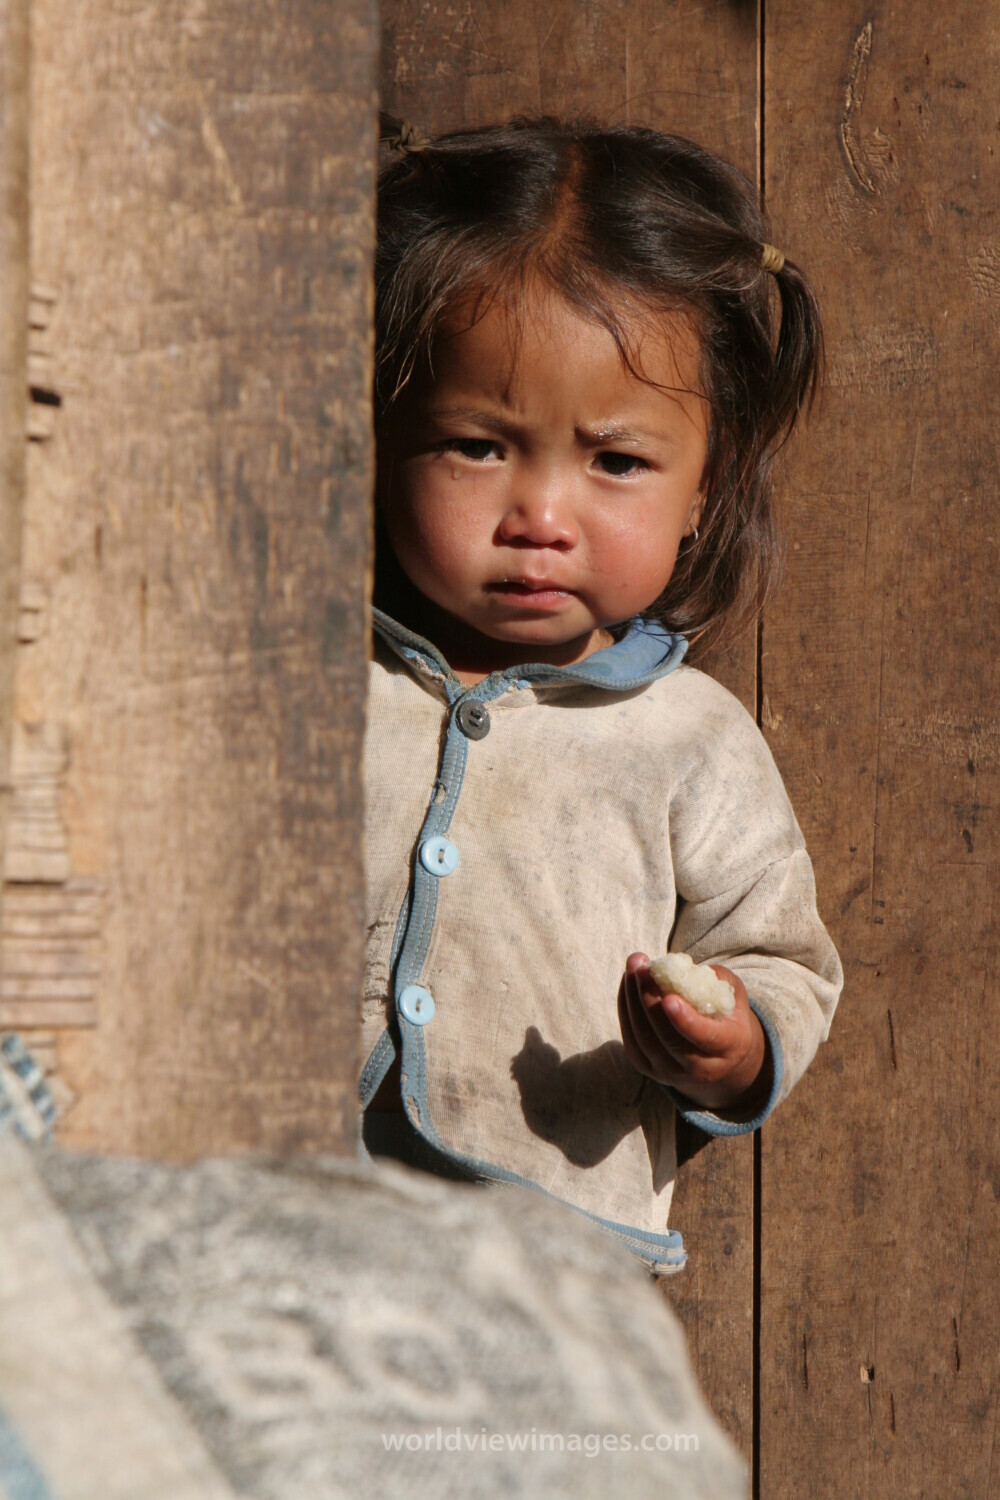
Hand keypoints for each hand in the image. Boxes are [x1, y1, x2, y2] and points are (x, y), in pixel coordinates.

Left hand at [617, 953, 769, 1112]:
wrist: (722, 1061)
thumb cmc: (728, 1017)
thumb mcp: (734, 996)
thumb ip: (716, 980)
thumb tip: (682, 966)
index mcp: (730, 1047)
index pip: (705, 1037)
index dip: (685, 1020)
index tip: (669, 998)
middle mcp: (701, 1068)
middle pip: (668, 1038)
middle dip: (650, 1000)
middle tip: (642, 968)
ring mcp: (672, 1073)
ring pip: (644, 1039)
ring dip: (633, 999)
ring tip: (633, 967)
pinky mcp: (648, 1069)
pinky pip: (631, 1039)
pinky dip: (626, 1008)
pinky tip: (628, 982)